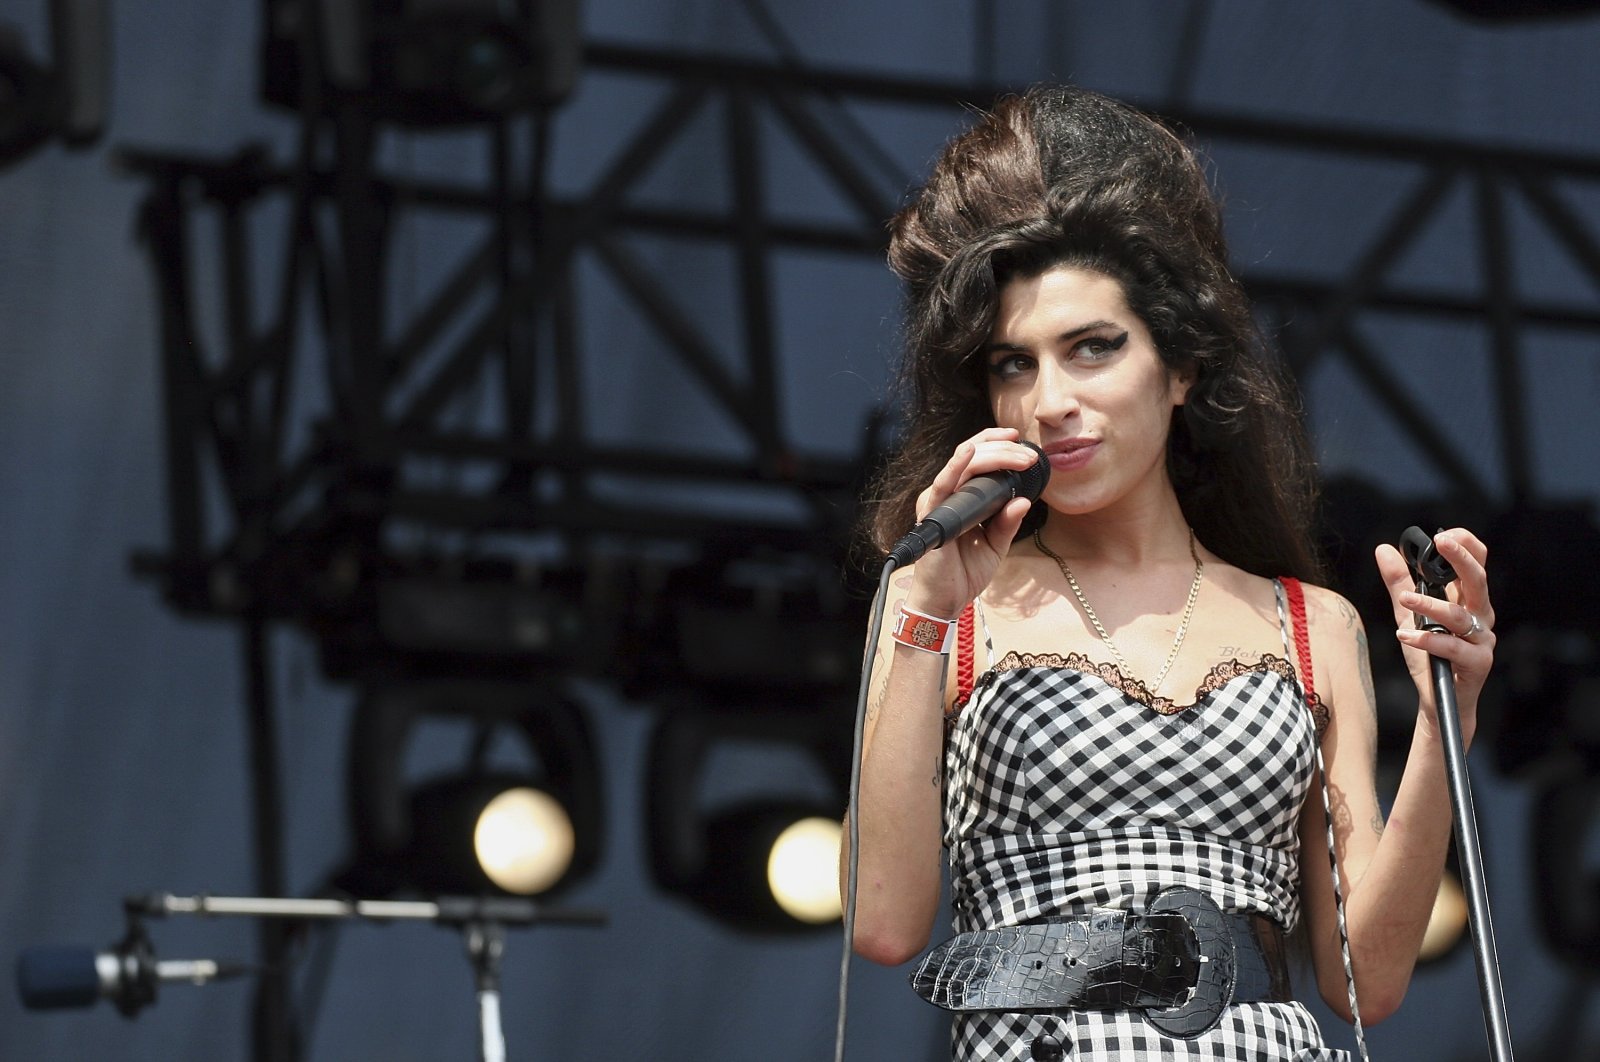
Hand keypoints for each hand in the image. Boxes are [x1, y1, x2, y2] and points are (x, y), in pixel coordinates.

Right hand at [903, 427, 1037, 617]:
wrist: (945, 601)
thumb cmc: (964, 572)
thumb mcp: (996, 545)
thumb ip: (1007, 522)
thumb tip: (1023, 500)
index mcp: (960, 498)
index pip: (976, 461)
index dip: (997, 445)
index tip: (1023, 443)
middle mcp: (946, 494)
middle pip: (973, 456)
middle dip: (1004, 450)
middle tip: (1029, 455)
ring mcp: (937, 502)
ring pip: (963, 463)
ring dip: (993, 455)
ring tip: (1018, 454)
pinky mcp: (931, 514)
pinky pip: (942, 485)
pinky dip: (956, 467)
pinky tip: (970, 453)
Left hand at [1375, 528, 1494, 736]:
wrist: (1438, 700)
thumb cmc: (1428, 655)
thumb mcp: (1407, 615)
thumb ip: (1398, 583)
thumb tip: (1383, 549)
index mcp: (1468, 600)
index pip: (1478, 563)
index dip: (1465, 545)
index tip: (1442, 535)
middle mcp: (1480, 616)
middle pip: (1479, 580)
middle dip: (1461, 558)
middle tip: (1440, 544)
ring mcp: (1482, 639)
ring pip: (1461, 615)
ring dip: (1431, 605)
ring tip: (1405, 599)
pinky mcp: (1478, 663)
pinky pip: (1454, 648)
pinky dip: (1428, 640)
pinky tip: (1404, 635)